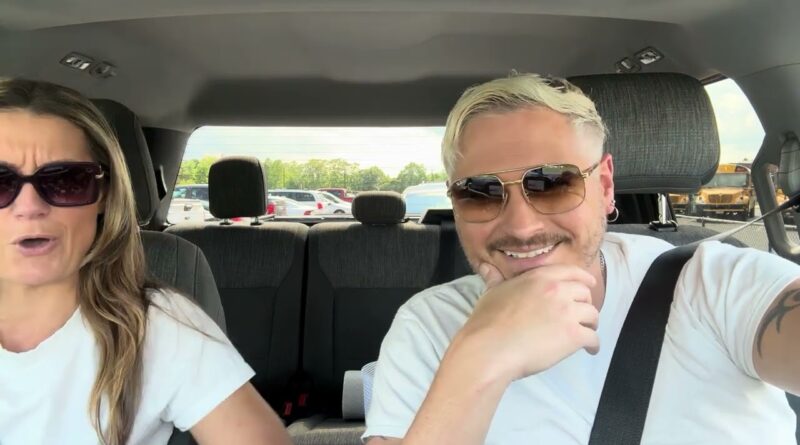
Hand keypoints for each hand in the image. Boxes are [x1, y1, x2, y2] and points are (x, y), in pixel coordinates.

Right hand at [451, 262, 599, 381]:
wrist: (491, 348)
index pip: (572, 272)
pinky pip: (593, 338)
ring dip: (591, 324)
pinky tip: (589, 349)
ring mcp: (567, 313)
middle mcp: (558, 290)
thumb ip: (495, 279)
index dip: (584, 278)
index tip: (589, 284)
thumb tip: (485, 267)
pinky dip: (593, 345)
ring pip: (592, 315)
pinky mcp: (573, 336)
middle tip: (580, 315)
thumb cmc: (488, 321)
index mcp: (540, 277)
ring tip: (586, 332)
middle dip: (585, 304)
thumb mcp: (491, 294)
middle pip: (585, 294)